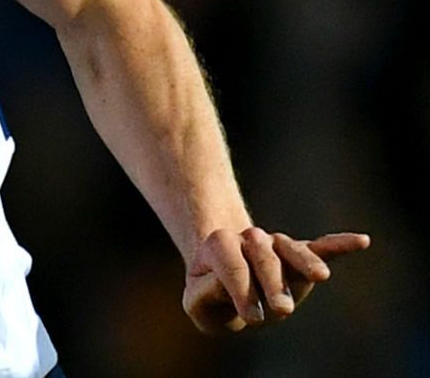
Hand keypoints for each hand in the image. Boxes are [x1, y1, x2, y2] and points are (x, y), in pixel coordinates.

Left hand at [182, 226, 370, 333]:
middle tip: (282, 310)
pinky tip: (361, 241)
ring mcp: (276, 246)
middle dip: (272, 280)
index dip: (241, 289)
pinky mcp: (300, 255)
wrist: (223, 283)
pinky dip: (339, 245)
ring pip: (290, 248)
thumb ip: (206, 295)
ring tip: (321, 277)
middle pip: (262, 252)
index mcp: (219, 246)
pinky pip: (321, 247)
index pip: (231, 262)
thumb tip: (227, 287)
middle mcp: (248, 239)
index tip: (251, 318)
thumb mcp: (197, 303)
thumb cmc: (211, 299)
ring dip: (304, 262)